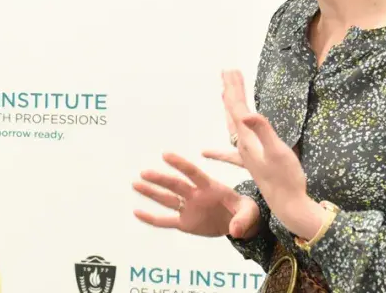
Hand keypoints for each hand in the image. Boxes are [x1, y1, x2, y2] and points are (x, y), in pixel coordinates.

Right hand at [133, 152, 261, 238]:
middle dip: (161, 179)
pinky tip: (137, 212)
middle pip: (175, 186)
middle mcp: (195, 195)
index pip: (193, 173)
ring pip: (167, 200)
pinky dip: (151, 218)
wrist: (238, 223)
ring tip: (136, 183)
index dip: (180, 164)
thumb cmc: (245, 211)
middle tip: (144, 172)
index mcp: (210, 187)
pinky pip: (166, 221)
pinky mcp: (185, 222)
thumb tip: (235, 230)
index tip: (166, 155)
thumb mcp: (250, 213)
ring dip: (151, 192)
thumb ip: (243, 219)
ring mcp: (188, 208)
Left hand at [202, 70, 324, 238]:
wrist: (289, 207)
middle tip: (227, 72)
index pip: (237, 108)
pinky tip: (206, 152)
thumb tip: (247, 114)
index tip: (230, 70)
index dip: (233, 88)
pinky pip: (232, 150)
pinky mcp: (253, 164)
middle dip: (230, 91)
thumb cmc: (287, 179)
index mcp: (247, 139)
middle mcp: (243, 146)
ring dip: (230, 108)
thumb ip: (263, 131)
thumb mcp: (278, 152)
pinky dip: (220, 146)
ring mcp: (246, 155)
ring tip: (224, 93)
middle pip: (232, 112)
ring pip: (233, 126)